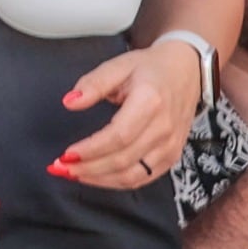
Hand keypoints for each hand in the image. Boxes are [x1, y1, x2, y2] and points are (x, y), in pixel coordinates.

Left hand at [56, 38, 202, 189]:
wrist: (187, 71)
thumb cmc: (150, 68)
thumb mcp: (118, 66)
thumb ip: (93, 84)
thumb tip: (69, 102)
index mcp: (150, 102)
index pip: (118, 136)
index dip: (91, 150)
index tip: (66, 154)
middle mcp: (163, 128)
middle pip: (123, 160)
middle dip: (88, 168)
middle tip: (60, 168)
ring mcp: (170, 145)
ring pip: (133, 175)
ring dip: (100, 180)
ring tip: (74, 174)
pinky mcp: (172, 155)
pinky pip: (144, 178)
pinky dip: (117, 182)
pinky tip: (96, 177)